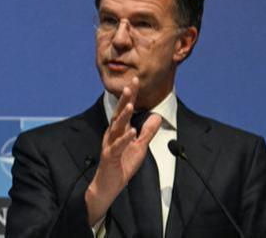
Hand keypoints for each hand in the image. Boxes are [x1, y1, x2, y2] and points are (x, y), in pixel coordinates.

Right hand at [84, 80, 161, 225]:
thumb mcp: (140, 147)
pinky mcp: (110, 156)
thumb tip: (157, 116)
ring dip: (123, 116)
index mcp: (119, 130)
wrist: (108, 185)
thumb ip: (147, 132)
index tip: (135, 80)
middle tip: (130, 84)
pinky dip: (124, 138)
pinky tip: (132, 131)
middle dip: (125, 99)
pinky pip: (117, 146)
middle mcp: (113, 133)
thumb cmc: (122, 164)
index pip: (125, 109)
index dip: (131, 95)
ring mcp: (110, 144)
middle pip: (118, 113)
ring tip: (130, 105)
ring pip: (116, 127)